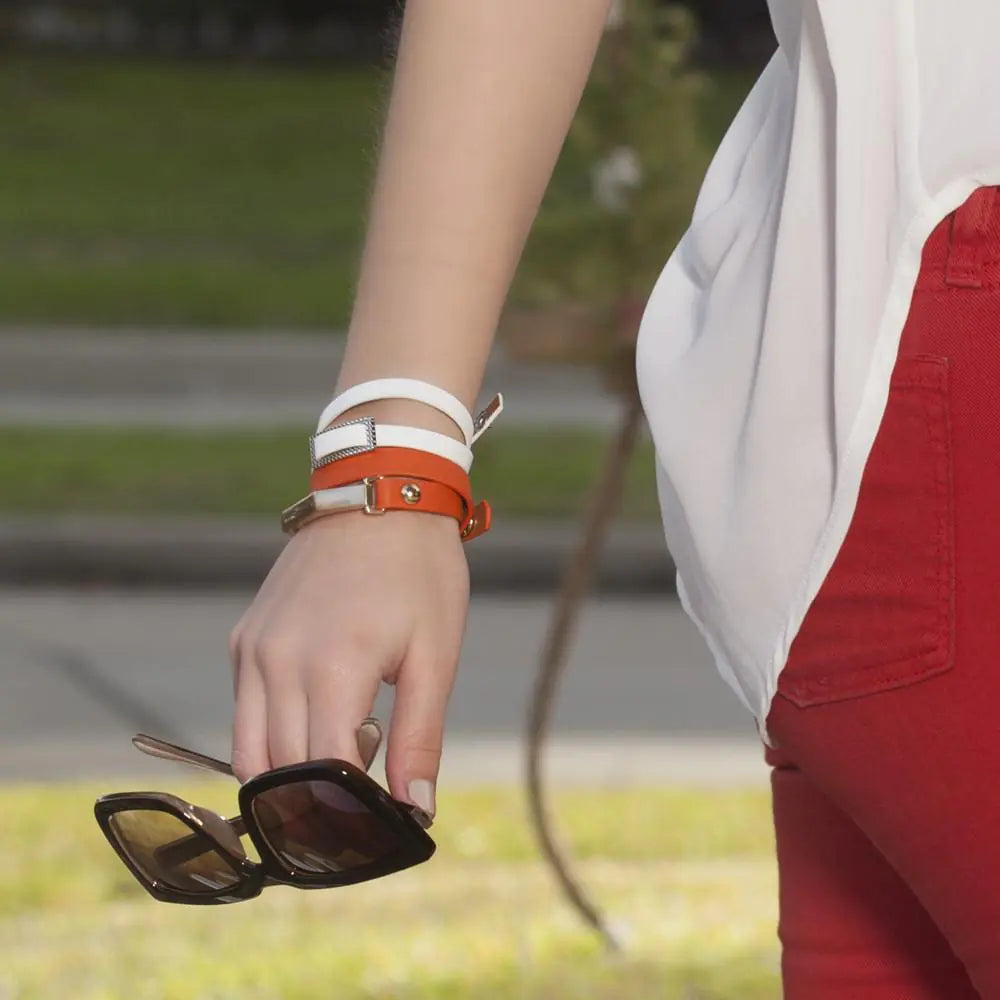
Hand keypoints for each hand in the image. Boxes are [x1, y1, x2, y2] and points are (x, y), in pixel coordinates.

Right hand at [228, 510, 469, 818]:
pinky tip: (319, 722)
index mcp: (333, 667)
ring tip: (341, 763)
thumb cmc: (419, 572)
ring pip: (249, 751)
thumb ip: (421, 735)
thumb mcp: (435, 653)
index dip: (349, 814)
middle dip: (319, 803)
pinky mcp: (244, 638)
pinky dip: (272, 738)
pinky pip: (245, 712)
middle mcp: (278, 662)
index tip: (377, 828)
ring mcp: (254, 649)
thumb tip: (416, 808)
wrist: (378, 496)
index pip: (325, 775)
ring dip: (288, 777)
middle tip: (363, 802)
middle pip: (281, 772)